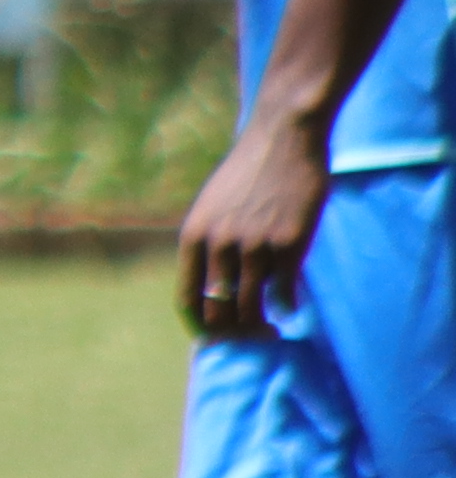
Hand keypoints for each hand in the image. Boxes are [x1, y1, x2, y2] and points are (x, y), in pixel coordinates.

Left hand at [181, 108, 330, 343]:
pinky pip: (284, 292)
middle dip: (231, 333)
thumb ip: (209, 242)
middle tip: (248, 339)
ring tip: (271, 330)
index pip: (187, 300)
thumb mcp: (213, 207)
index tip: (213, 338)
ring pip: (251, 307)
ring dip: (261, 326)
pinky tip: (291, 307)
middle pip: (217, 311)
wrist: (284, 138)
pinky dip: (287, 306)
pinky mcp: (289, 244)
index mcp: (194, 238)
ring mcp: (254, 246)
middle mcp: (218, 245)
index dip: (199, 326)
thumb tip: (214, 283)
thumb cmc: (250, 173)